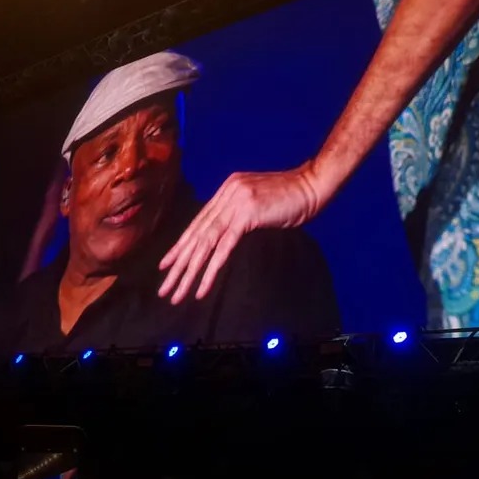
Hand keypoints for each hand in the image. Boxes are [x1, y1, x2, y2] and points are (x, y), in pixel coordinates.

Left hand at [158, 161, 325, 303]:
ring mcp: (234, 204)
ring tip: (176, 293)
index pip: (198, 223)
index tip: (167, 265)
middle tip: (164, 288)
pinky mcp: (246, 215)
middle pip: (196, 235)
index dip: (181, 246)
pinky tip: (201, 288)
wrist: (313, 185)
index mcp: (226, 191)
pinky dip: (211, 270)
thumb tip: (229, 231)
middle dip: (178, 265)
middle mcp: (225, 195)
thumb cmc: (293, 197)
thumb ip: (241, 213)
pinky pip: (223, 248)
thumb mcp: (259, 203)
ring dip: (189, 273)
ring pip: (205, 244)